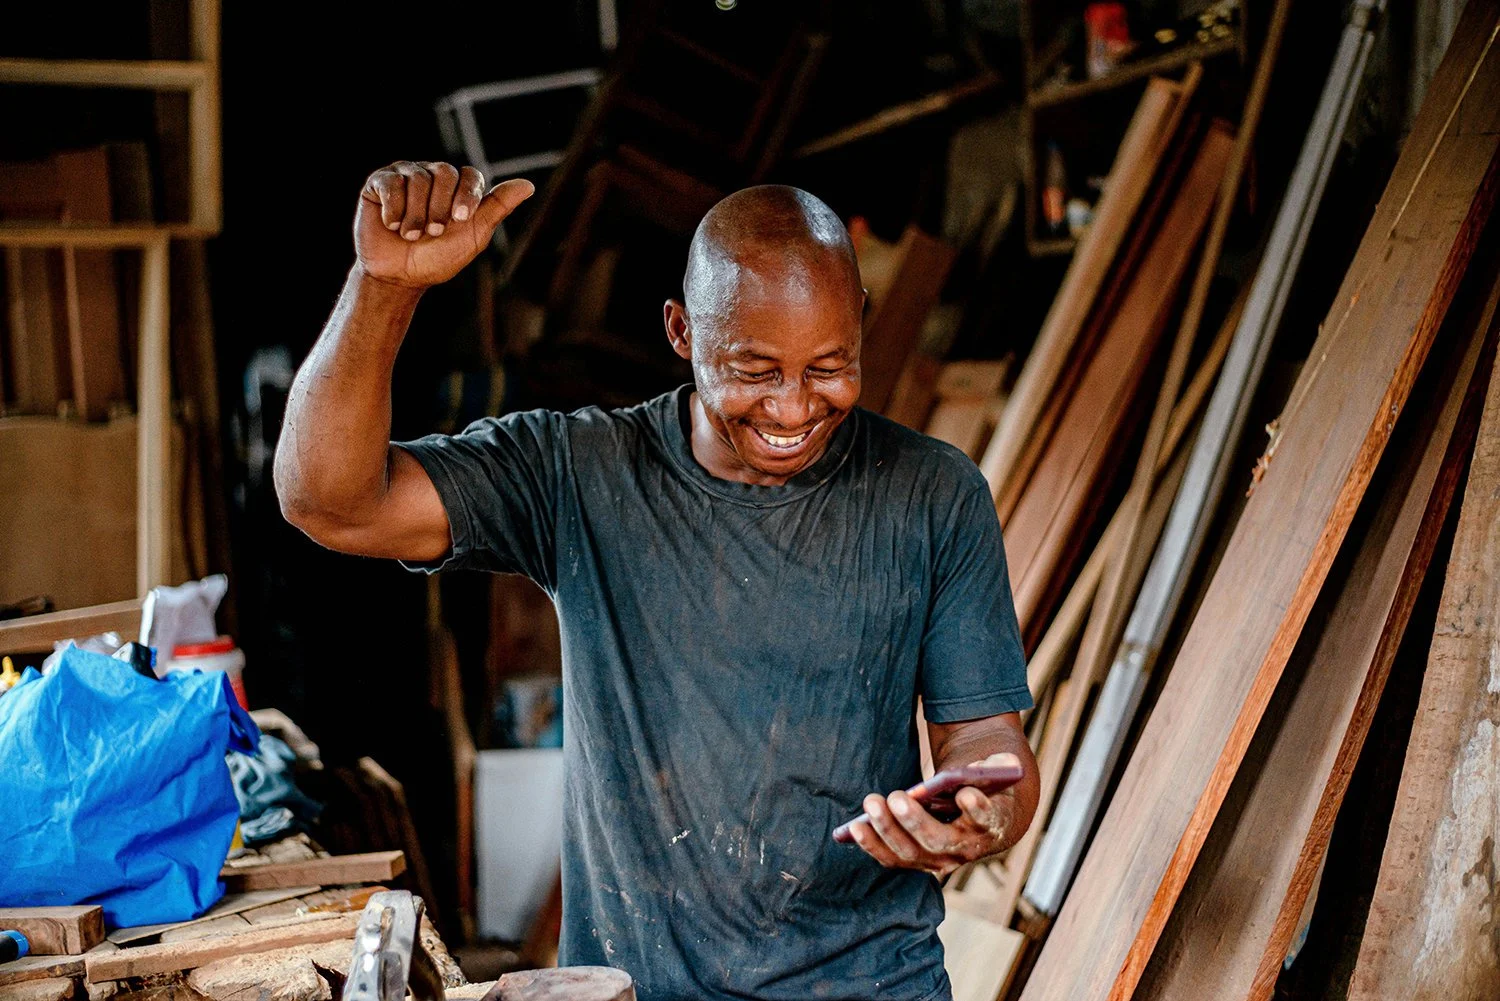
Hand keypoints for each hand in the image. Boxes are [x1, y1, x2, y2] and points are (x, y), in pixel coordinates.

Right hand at [355, 161, 534, 288]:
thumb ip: (498, 208)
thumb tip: (527, 185)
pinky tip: (392, 225)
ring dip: (416, 214)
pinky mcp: (380, 182)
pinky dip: (394, 209)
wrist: (399, 276)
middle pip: (444, 173)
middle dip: (440, 207)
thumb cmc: (437, 258)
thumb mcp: (473, 235)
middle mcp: (433, 176)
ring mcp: (406, 176)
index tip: (461, 219)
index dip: (467, 195)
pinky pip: (391, 183)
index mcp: (458, 187)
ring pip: (417, 178)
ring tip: (410, 235)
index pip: (470, 176)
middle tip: (433, 233)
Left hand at [846, 753, 1019, 877]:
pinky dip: (873, 844)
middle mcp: (964, 849)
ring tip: (871, 804)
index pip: (985, 819)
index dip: (977, 809)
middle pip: (938, 840)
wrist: (983, 822)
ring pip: (910, 852)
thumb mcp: (997, 773)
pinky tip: (854, 827)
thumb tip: (987, 765)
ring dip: (887, 830)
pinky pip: (892, 858)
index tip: (967, 794)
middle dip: (915, 820)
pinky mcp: (917, 860)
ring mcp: (939, 859)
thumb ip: (997, 765)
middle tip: (896, 797)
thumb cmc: (984, 789)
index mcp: (989, 823)